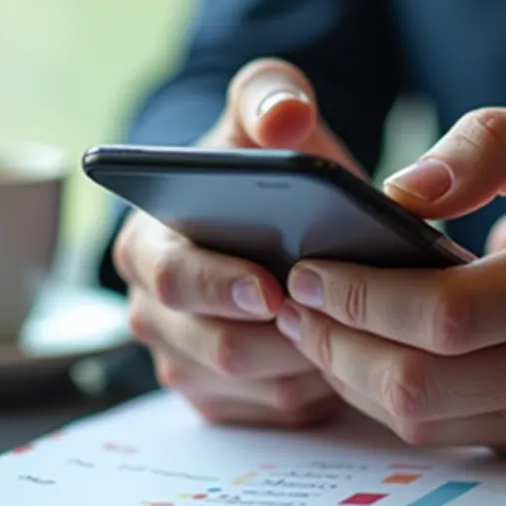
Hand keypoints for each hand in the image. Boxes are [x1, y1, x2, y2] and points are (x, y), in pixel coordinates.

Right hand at [114, 58, 361, 426]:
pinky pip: (276, 411)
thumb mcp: (264, 112)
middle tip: (344, 313)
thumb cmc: (262, 164)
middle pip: (218, 348)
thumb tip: (284, 115)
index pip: (173, 279)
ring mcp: (184, 361)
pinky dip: (317, 386)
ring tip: (360, 325)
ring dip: (311, 360)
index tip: (273, 287)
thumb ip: (269, 93)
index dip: (221, 287)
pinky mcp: (222, 399)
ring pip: (255, 385)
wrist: (268, 210)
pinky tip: (350, 350)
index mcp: (144, 245)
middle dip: (285, 334)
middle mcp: (152, 312)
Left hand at [275, 100, 505, 457]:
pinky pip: (443, 435)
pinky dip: (387, 398)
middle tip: (294, 301)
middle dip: (335, 345)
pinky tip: (364, 354)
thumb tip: (399, 191)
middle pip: (418, 384)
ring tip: (316, 326)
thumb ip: (491, 143)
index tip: (310, 269)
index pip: (448, 314)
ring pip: (420, 422)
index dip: (364, 297)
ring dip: (349, 377)